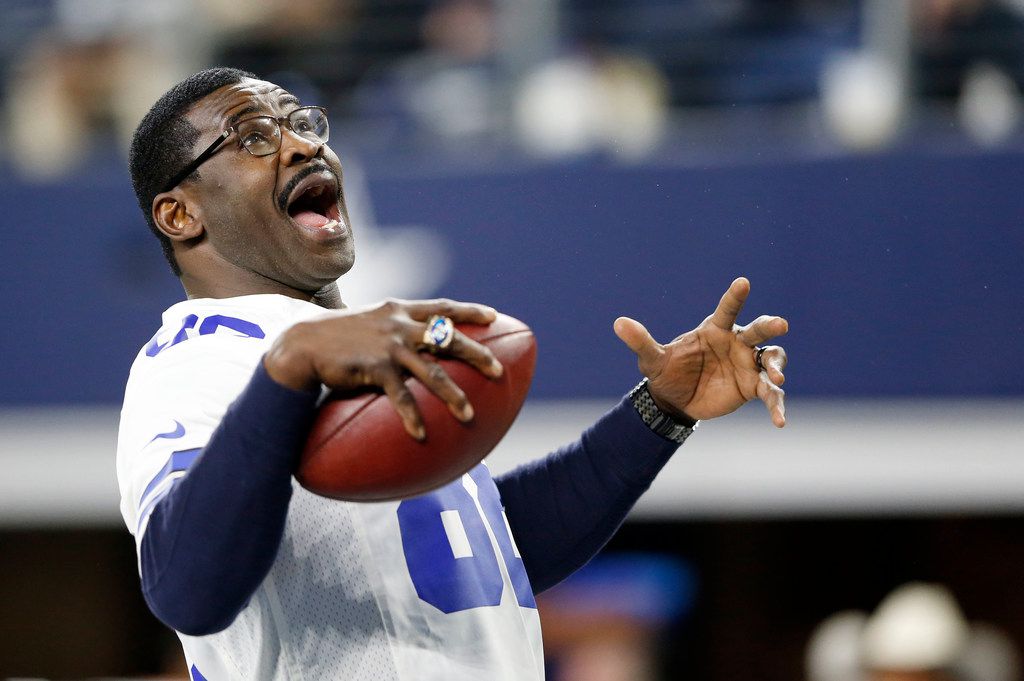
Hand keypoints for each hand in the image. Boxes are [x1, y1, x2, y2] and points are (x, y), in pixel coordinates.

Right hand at [264, 298, 503, 439]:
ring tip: (469, 415)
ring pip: (432, 372)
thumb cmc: (338, 336)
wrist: (302, 342)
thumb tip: (415, 339)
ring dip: (453, 395)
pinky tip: (421, 434)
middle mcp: (399, 324)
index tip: (494, 316)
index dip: (470, 311)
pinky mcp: (374, 368)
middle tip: (498, 370)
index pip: (443, 307)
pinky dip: (411, 417)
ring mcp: (389, 346)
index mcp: (400, 310)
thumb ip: (394, 326)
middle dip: (476, 354)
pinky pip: (400, 396)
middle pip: (448, 338)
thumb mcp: (371, 321)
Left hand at [614, 277, 788, 426]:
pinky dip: (777, 405)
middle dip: (770, 325)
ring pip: (770, 358)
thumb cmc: (668, 371)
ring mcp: (747, 364)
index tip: (743, 282)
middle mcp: (736, 343)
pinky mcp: (753, 387)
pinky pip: (770, 393)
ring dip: (776, 365)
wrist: (676, 400)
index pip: (727, 310)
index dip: (735, 296)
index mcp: (715, 330)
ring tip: (776, 376)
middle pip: (758, 330)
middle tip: (781, 324)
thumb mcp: (653, 359)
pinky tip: (780, 420)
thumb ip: (641, 341)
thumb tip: (618, 323)